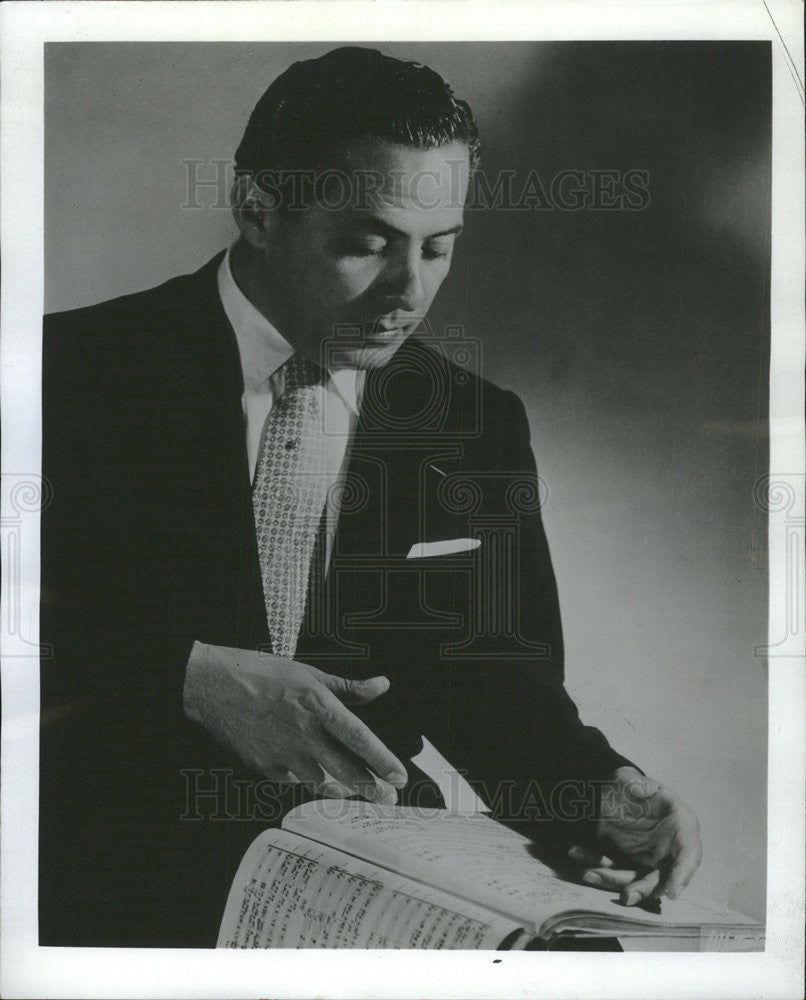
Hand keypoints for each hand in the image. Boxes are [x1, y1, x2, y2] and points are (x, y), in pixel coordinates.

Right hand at [183, 642, 407, 803]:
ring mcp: (283, 754)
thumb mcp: (310, 673)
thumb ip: (349, 687)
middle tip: (388, 796)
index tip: (398, 774)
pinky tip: (317, 776)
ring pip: (323, 783)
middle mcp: (303, 733)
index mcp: (317, 705)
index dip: (383, 761)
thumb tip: (380, 686)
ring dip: (343, 789)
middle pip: (346, 770)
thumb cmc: (260, 674)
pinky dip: (309, 780)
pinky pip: (296, 781)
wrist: (213, 686)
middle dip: (372, 788)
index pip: (359, 738)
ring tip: (357, 790)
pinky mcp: (266, 768)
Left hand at [568, 767, 701, 906]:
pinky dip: (593, 863)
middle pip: (660, 877)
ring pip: (632, 878)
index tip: (672, 892)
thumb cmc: (630, 784)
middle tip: (627, 896)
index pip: (689, 854)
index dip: (682, 875)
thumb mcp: (636, 780)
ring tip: (589, 873)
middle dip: (642, 889)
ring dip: (611, 878)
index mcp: (680, 825)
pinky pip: (610, 867)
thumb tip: (639, 789)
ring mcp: (645, 859)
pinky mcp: (624, 861)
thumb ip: (639, 785)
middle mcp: (666, 848)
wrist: (609, 787)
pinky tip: (576, 853)